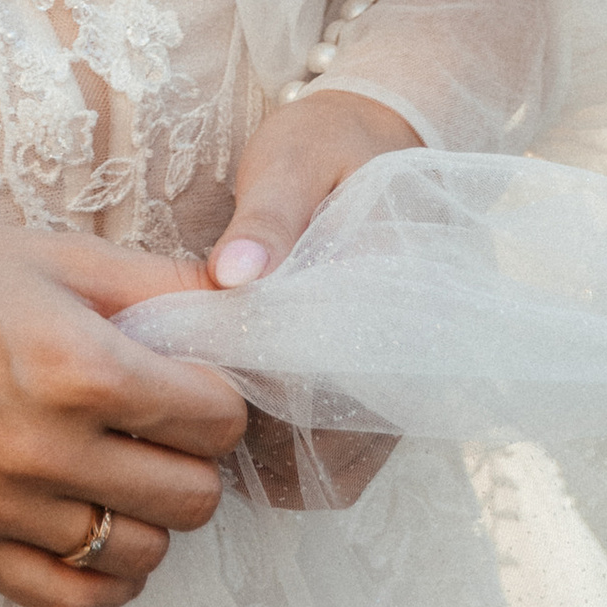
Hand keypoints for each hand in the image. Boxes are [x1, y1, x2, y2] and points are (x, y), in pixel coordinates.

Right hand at [0, 222, 248, 606]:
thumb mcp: (58, 257)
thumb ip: (158, 284)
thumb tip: (239, 309)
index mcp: (79, 368)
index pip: (215, 419)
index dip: (219, 396)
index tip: (194, 382)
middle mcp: (46, 449)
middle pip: (194, 498)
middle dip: (195, 460)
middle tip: (164, 428)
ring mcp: (3, 508)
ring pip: (144, 556)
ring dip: (152, 517)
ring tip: (124, 473)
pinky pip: (74, 601)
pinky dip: (106, 580)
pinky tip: (99, 532)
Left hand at [208, 89, 424, 513]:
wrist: (378, 141)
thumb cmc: (327, 147)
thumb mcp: (292, 161)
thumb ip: (267, 218)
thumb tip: (233, 275)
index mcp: (395, 291)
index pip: (334, 379)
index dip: (265, 396)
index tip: (205, 382)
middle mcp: (411, 350)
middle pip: (338, 441)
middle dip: (264, 442)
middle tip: (194, 414)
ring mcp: (402, 380)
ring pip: (341, 465)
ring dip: (279, 462)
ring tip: (211, 426)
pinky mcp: (385, 392)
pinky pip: (347, 462)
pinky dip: (296, 464)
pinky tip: (243, 435)